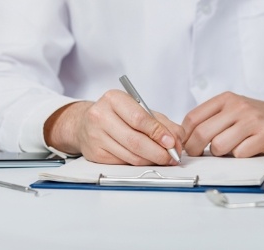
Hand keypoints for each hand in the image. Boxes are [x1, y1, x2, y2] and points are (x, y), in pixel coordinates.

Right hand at [44, 90, 183, 164]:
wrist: (85, 122)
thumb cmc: (117, 114)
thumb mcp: (139, 109)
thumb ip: (161, 122)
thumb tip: (178, 139)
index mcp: (114, 99)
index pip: (139, 119)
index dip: (158, 132)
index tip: (172, 142)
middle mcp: (101, 116)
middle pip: (135, 141)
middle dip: (158, 152)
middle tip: (172, 156)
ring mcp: (96, 136)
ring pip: (131, 155)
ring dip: (152, 160)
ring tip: (164, 158)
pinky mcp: (95, 154)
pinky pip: (124, 163)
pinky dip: (139, 163)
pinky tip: (147, 159)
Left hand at [182, 92, 263, 156]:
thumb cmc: (256, 117)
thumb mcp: (232, 109)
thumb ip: (212, 119)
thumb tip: (187, 139)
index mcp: (225, 99)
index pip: (193, 118)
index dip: (185, 136)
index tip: (184, 146)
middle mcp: (237, 107)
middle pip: (202, 133)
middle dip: (195, 150)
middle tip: (199, 156)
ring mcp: (252, 120)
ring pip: (219, 146)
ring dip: (220, 154)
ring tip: (229, 150)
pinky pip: (240, 154)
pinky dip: (239, 157)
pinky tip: (246, 150)